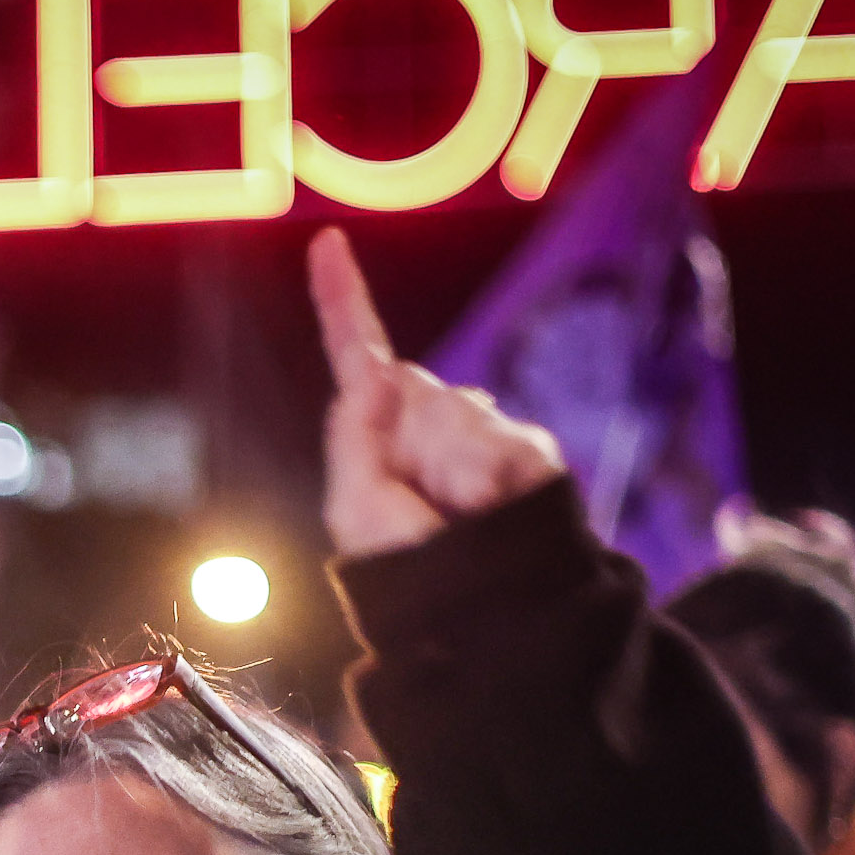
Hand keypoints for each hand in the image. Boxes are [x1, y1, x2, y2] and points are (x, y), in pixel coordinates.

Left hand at [307, 226, 565, 559]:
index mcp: (381, 432)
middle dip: (412, 443)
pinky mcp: (527, 450)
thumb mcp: (355, 504)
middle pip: (414, 388)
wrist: (477, 613)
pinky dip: (489, 480)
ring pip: (459, 413)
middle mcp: (432, 421)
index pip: (359, 352)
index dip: (341, 297)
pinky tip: (488, 510)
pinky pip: (502, 441)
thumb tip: (377, 366)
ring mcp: (481, 432)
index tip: (327, 242)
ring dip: (451, 471)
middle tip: (423, 504)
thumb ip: (355, 430)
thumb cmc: (408, 572)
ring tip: (457, 516)